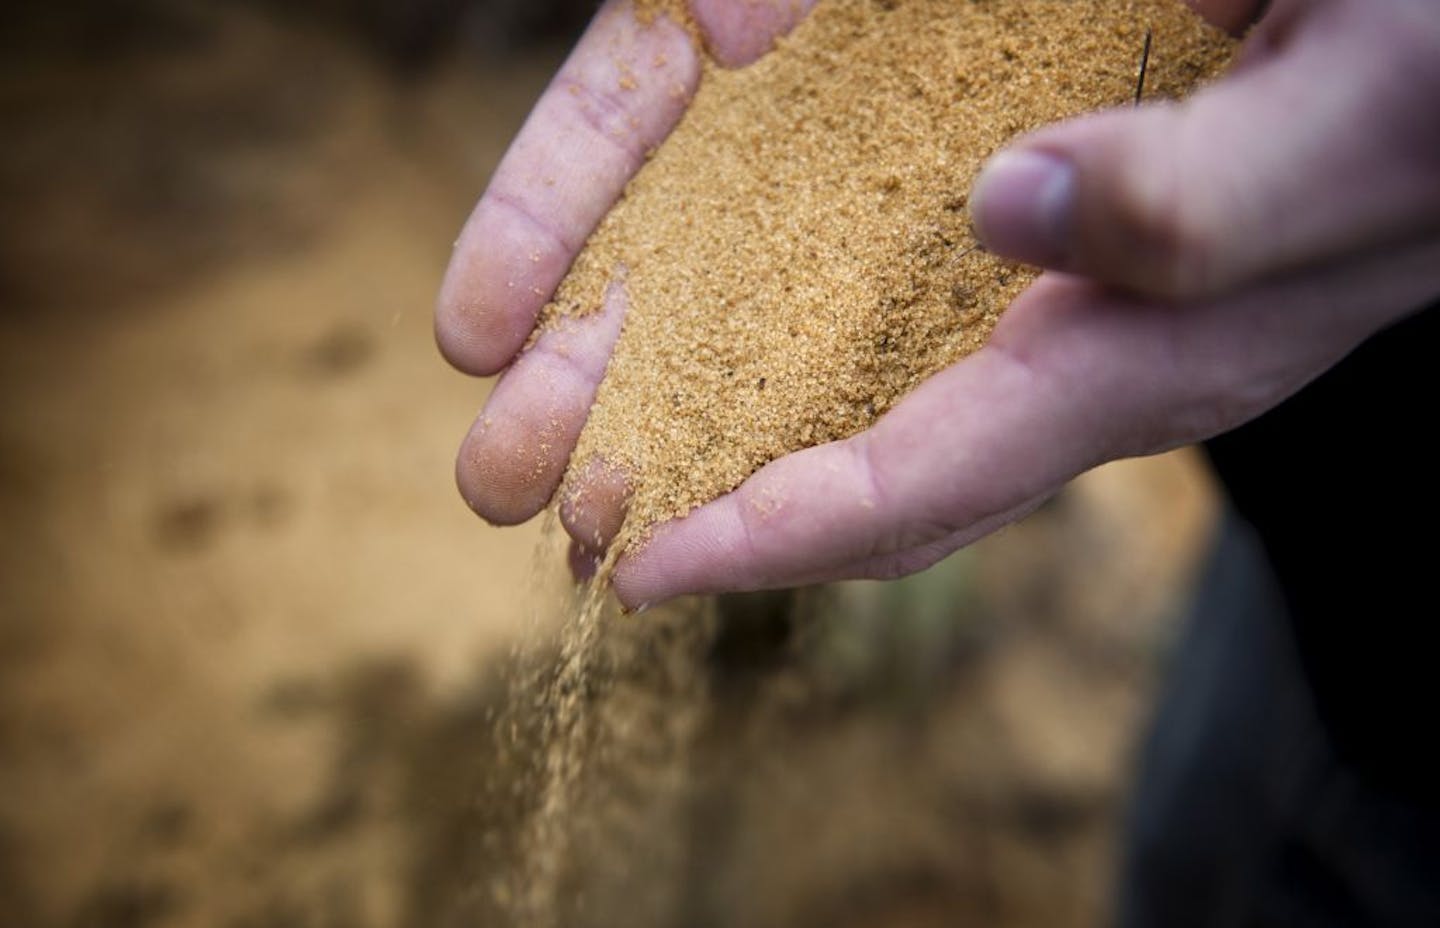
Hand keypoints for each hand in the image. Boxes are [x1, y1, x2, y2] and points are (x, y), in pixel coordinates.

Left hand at [438, 0, 1439, 606]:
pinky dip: (774, 315)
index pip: (925, 479)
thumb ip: (1201, 197)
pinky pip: (886, 303)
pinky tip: (692, 307)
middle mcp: (1068, 353)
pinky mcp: (1043, 244)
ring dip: (704, 408)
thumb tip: (1011, 214)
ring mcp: (1048, 301)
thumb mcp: (1357, 129)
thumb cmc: (1437, 99)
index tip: (639, 571)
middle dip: (699, 488)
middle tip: (542, 508)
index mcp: (1138, 358)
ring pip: (849, 382)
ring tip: (561, 424)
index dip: (779, 536)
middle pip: (851, 459)